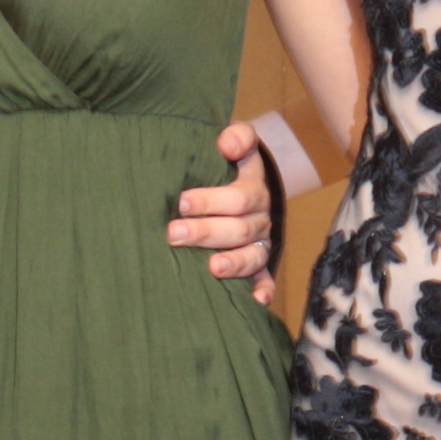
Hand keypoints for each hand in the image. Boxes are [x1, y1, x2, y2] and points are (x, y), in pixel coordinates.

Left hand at [172, 123, 278, 299]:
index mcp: (253, 188)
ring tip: (212, 268)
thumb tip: (228, 145)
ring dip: (233, 262)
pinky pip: (265, 279)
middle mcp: (260, 218)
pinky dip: (262, 290)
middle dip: (206, 231)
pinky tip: (255, 301)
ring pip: (252, 256)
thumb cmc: (228, 166)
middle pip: (239, 228)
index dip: (212, 199)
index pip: (240, 196)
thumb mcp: (237, 145)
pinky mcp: (259, 265)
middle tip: (175, 233)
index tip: (182, 202)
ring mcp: (260, 243)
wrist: (243, 185)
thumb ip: (237, 138)